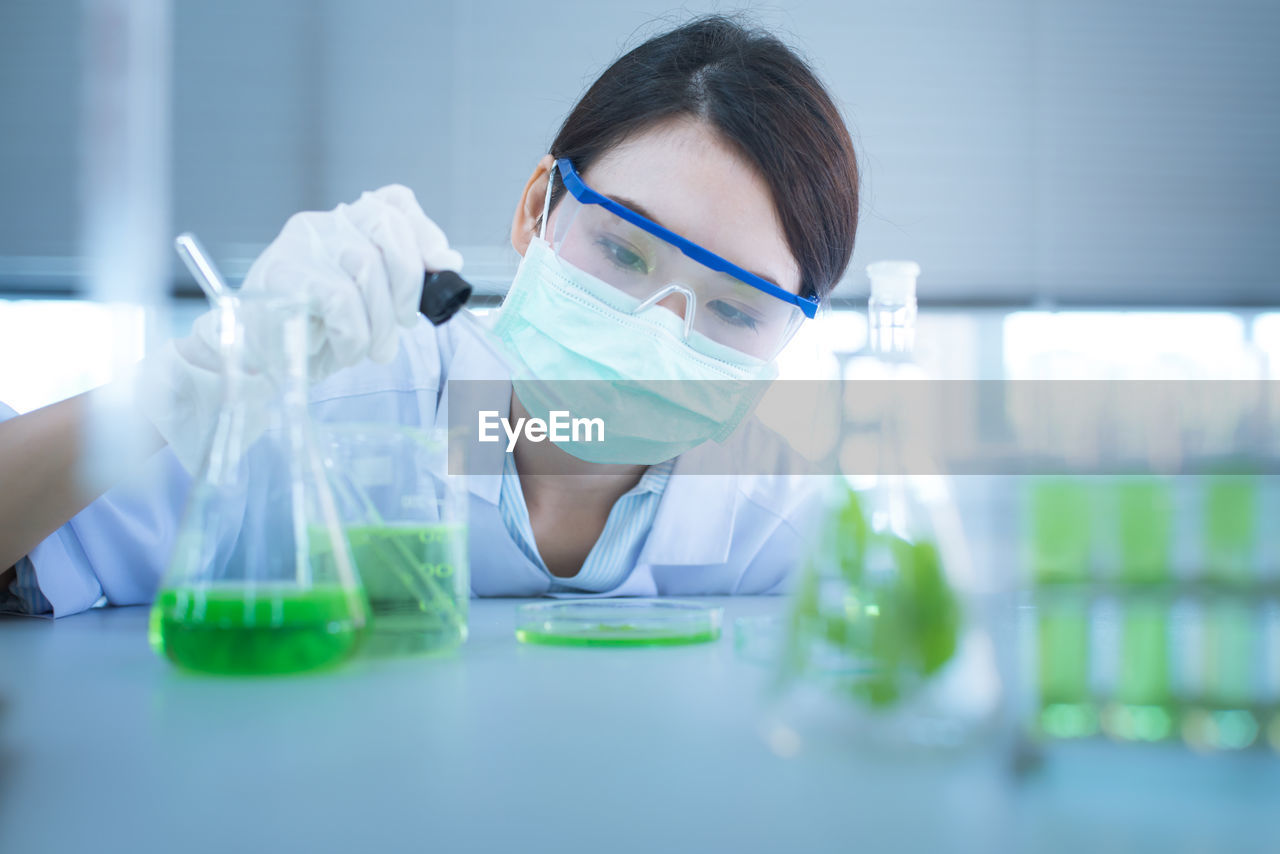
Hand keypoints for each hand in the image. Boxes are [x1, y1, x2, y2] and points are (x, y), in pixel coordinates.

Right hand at [241, 184, 462, 379]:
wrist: (260, 359)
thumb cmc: (318, 330)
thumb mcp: (369, 303)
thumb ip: (404, 280)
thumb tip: (448, 262)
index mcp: (349, 225)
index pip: (394, 201)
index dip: (426, 230)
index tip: (443, 265)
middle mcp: (324, 225)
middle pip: (387, 226)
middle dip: (408, 282)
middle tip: (404, 323)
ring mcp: (301, 245)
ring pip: (366, 265)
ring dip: (380, 321)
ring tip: (373, 350)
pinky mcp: (282, 274)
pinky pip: (338, 297)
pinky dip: (353, 332)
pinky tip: (347, 350)